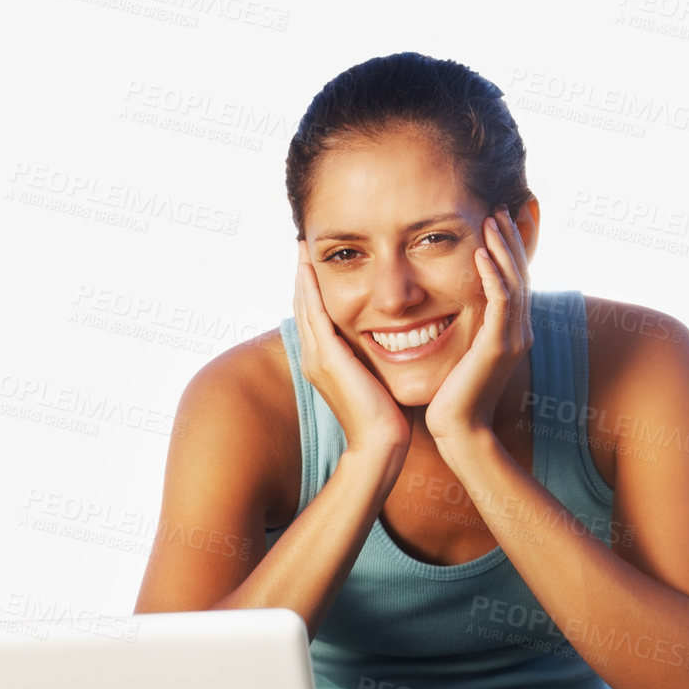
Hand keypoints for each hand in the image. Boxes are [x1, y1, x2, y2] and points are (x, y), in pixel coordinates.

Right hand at [293, 242, 413, 476]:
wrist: (380, 444)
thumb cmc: (385, 417)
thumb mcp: (374, 379)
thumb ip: (371, 359)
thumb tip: (386, 342)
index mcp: (323, 362)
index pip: (313, 316)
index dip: (311, 289)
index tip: (314, 262)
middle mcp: (313, 357)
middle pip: (302, 306)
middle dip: (302, 275)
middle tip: (302, 245)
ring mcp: (316, 357)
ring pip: (304, 305)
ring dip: (302, 274)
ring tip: (302, 247)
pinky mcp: (327, 356)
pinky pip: (314, 313)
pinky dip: (310, 288)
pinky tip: (309, 267)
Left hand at [424, 207, 533, 449]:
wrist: (458, 430)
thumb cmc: (451, 395)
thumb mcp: (460, 352)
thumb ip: (463, 327)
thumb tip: (445, 305)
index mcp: (510, 332)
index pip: (513, 280)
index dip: (507, 250)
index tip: (493, 221)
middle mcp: (518, 332)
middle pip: (520, 274)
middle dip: (509, 240)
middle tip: (497, 209)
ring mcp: (512, 339)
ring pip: (514, 283)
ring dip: (502, 249)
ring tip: (490, 221)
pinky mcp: (499, 347)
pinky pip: (501, 303)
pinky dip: (493, 277)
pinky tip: (481, 255)